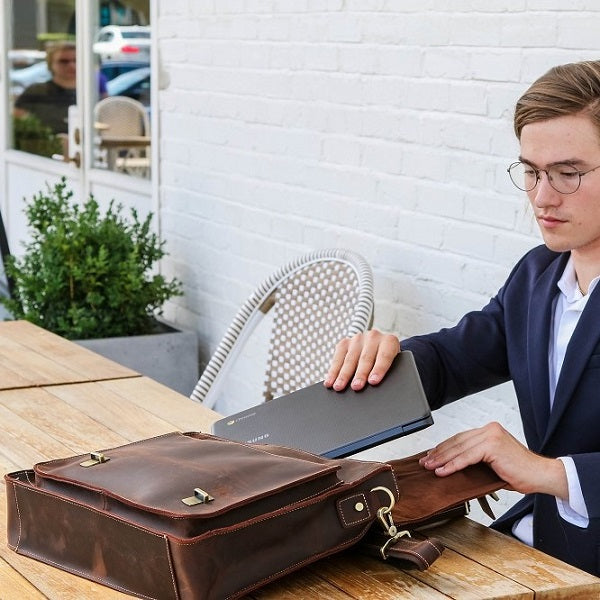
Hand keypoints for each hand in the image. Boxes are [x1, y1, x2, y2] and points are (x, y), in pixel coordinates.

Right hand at [323, 329, 399, 390]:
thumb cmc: (387, 362)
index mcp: (389, 341)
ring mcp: (357, 339)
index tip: (373, 381)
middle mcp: (373, 337)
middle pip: (365, 358)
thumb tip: (376, 386)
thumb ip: (390, 372)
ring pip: (350, 359)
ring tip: (339, 387)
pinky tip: (330, 381)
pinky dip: (333, 371)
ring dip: (343, 374)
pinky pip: (337, 358)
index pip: (384, 356)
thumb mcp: (394, 364)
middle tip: (356, 387)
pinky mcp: (344, 342)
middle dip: (360, 374)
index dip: (379, 369)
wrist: (379, 347)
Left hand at [420, 422, 567, 498]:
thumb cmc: (520, 472)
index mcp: (489, 430)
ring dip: (442, 459)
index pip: (460, 438)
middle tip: (426, 462)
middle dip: (439, 453)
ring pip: (459, 448)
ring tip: (430, 467)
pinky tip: (443, 471)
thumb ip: (476, 459)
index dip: (444, 447)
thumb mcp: (493, 462)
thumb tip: (454, 465)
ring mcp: (491, 436)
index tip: (432, 455)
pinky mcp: (492, 445)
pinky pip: (467, 457)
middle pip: (457, 441)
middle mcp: (489, 429)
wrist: (541, 475)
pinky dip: (453, 465)